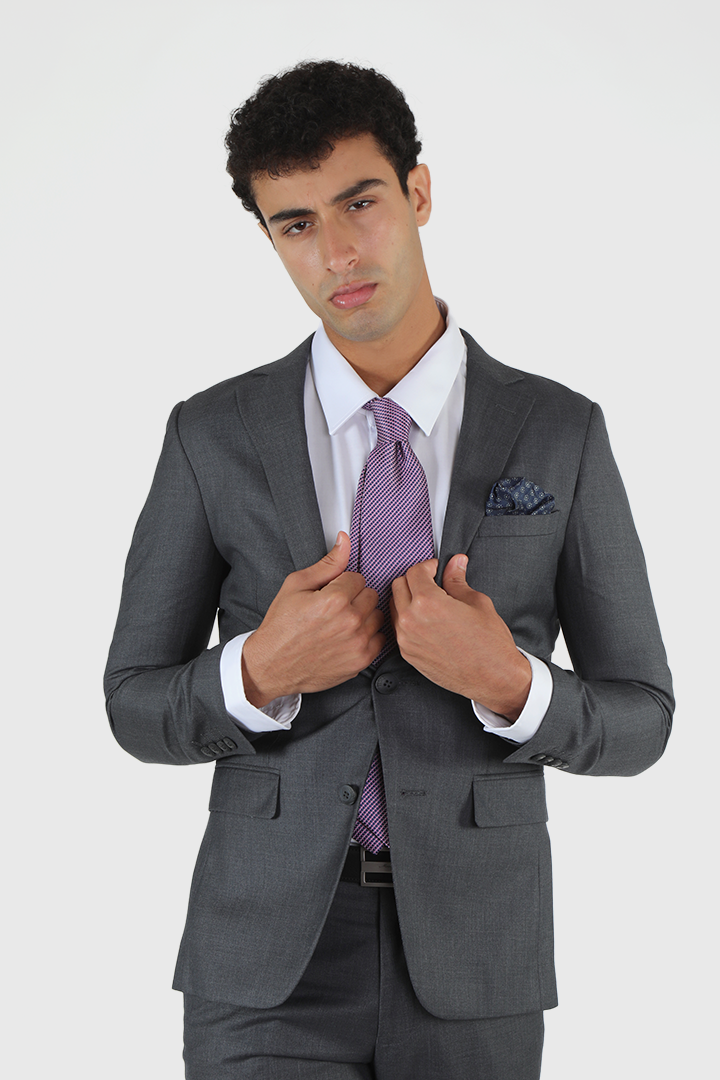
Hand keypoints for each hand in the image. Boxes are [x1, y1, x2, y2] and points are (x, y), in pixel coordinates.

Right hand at [241, 532, 384, 707]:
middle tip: (333, 609)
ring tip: (339, 624)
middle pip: (370, 595)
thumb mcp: (296, 586)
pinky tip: (346, 638)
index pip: (358, 577)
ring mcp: (358, 642)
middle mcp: (350, 621)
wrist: (272, 665)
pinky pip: (379, 639)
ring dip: (362, 617)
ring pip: (376, 616)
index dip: (342, 584)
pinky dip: (366, 637)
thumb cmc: (281, 627)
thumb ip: (327, 563)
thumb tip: (344, 541)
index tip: (329, 594)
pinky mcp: (361, 660)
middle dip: (354, 598)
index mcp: (334, 599)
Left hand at [390, 555, 531, 719]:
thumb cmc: (490, 643)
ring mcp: (407, 639)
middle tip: (432, 583)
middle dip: (415, 580)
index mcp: (429, 603)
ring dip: (408, 599)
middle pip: (398, 585)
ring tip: (429, 602)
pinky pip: (398, 627)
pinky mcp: (407, 654)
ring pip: (395, 606)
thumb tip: (455, 563)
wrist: (494, 678)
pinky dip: (408, 619)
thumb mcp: (477, 603)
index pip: (415, 572)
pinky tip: (427, 621)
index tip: (437, 569)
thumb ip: (457, 580)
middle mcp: (412, 620)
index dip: (428, 566)